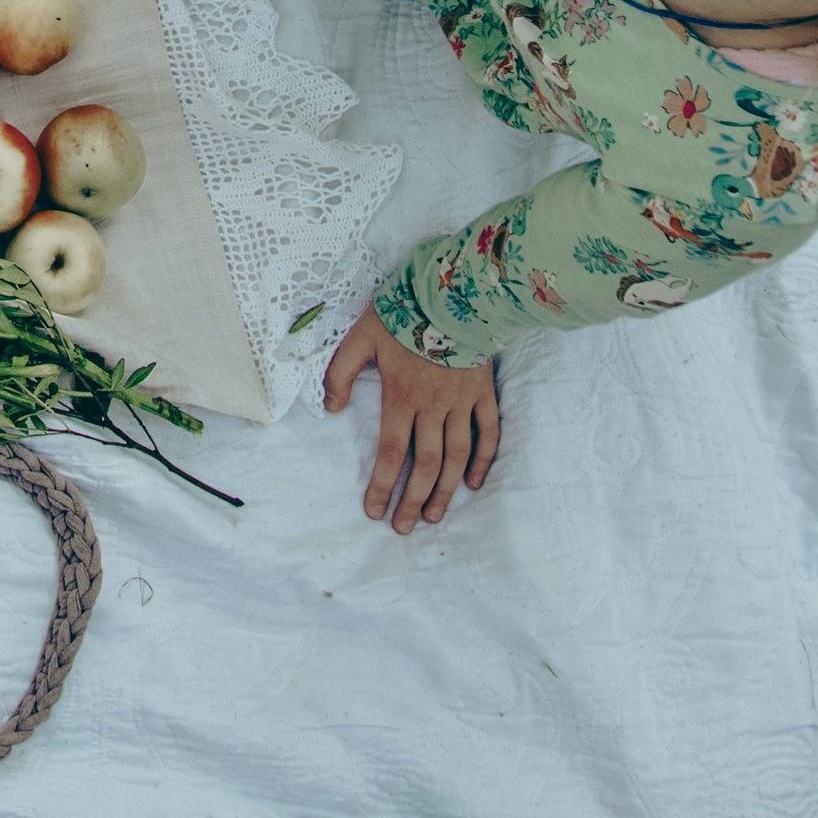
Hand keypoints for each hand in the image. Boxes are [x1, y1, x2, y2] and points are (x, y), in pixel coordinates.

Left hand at [323, 304, 499, 532]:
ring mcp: (462, 401)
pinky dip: (483, 459)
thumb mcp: (360, 336)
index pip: (391, 453)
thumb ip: (340, 372)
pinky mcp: (483, 391)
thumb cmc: (403, 312)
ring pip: (456, 456)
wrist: (452, 289)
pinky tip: (474, 482)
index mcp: (401, 396)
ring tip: (436, 517)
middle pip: (425, 465)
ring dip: (445, 490)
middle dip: (413, 501)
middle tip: (405, 528)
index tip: (374, 512)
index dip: (381, 486)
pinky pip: (488, 432)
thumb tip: (330, 408)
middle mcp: (433, 406)